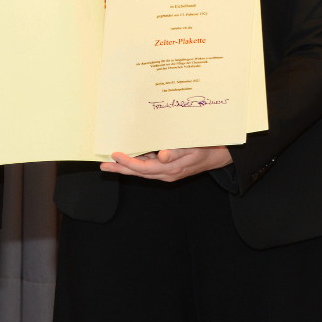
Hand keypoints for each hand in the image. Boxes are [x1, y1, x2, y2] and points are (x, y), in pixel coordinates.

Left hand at [100, 146, 232, 181]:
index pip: (143, 168)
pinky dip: (136, 163)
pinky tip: (127, 158)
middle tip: (103, 166)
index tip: (115, 155)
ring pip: (141, 170)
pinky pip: (148, 167)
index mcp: (171, 169)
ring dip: (125, 167)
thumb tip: (161, 156)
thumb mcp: (193, 149)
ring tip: (109, 163)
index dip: (128, 163)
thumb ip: (176, 152)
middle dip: (120, 169)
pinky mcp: (167, 167)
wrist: (218, 155)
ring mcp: (166, 171)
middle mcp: (166, 173)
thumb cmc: (205, 149)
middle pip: (138, 172)